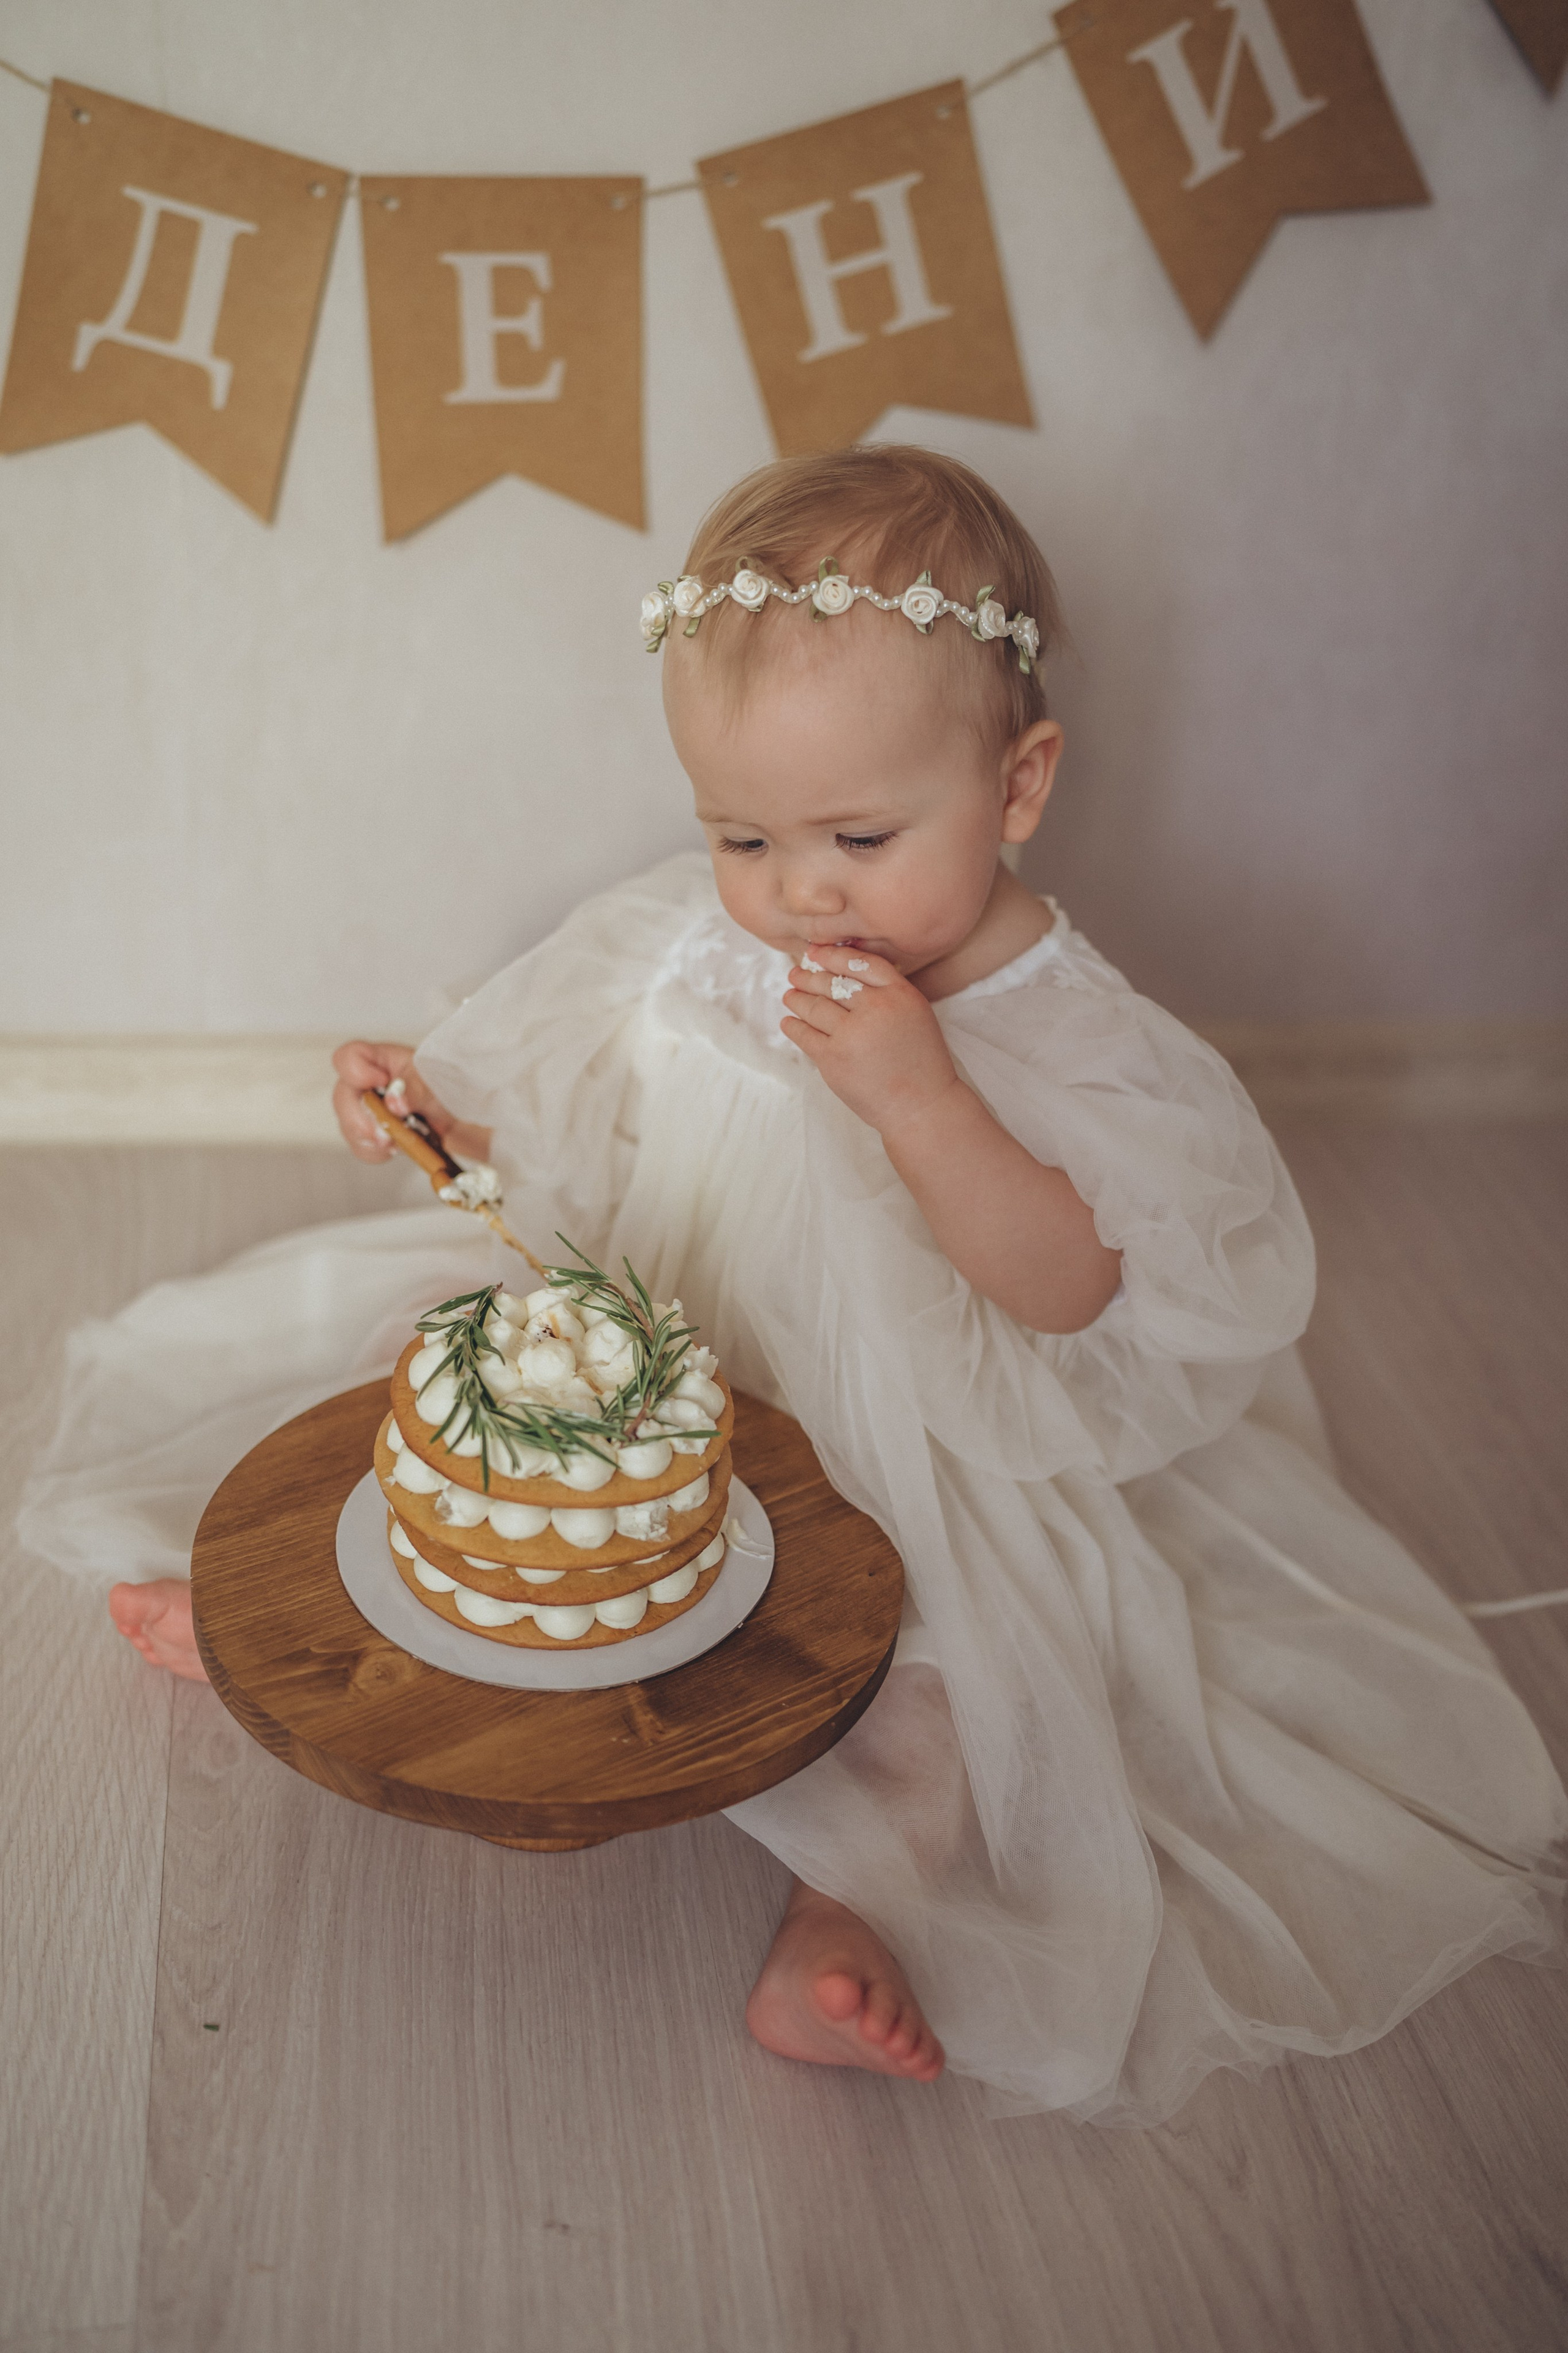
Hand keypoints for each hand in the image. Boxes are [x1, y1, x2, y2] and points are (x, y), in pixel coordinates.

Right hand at [330, 1040, 490, 1165]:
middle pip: (343, 1096)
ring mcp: (370, 1109)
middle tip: (385, 1134)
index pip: (349, 1056)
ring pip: (349, 1124)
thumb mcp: (440, 1083)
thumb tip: (394, 1103)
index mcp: (385, 1060)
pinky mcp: (375, 1133)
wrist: (468, 1120)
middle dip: (360, 1119)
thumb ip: (417, 1089)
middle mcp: (372, 1083)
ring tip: (396, 1143)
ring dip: (370, 1139)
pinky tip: (395, 1150)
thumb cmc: (454, 1091)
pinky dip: (376, 1152)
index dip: (355, 1072)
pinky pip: (361, 1146)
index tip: (381, 1084)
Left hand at [782, 945, 960, 1137]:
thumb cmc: (921, 1062)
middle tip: (795, 974)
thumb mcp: (916, 1014)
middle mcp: (875, 1009)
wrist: (921, 1105)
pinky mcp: (833, 1059)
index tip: (816, 952)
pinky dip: (793, 1026)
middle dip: (808, 977)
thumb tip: (846, 972)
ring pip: (814, 1007)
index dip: (833, 955)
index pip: (859, 963)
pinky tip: (789, 1022)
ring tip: (790, 995)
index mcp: (900, 994)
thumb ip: (889, 991)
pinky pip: (805, 1035)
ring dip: (797, 999)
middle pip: (832, 983)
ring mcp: (851, 1035)